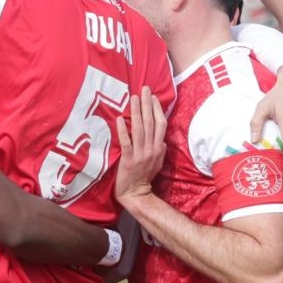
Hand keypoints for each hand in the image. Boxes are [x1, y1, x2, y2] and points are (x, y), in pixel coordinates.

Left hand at [114, 88, 166, 204]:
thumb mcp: (158, 162)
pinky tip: (120, 119)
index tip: (153, 96)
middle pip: (150, 122)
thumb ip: (160, 149)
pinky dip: (123, 130)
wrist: (136, 193)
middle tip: (144, 89)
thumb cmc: (146, 177)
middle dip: (147, 104)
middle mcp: (151, 148)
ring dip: (136, 112)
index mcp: (159, 147)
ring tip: (134, 98)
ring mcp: (140, 154)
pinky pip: (126, 142)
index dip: (157, 109)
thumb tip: (162, 139)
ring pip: (139, 129)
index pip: (160, 124)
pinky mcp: (128, 160)